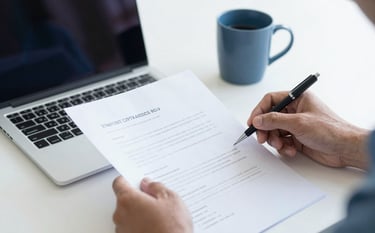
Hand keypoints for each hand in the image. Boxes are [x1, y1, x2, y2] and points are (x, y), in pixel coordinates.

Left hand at [112, 176, 192, 232]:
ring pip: (128, 215)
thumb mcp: (170, 198)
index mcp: (128, 200)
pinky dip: (140, 225)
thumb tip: (149, 184)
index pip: (119, 183)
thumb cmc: (171, 228)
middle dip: (138, 198)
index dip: (128, 180)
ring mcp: (122, 230)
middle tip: (155, 200)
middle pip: (124, 200)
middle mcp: (120, 215)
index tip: (136, 181)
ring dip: (139, 213)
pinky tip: (155, 226)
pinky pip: (131, 227)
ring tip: (158, 217)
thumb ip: (156, 187)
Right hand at [248, 91, 369, 169]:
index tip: (252, 122)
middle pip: (270, 118)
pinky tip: (291, 151)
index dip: (259, 111)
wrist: (345, 149)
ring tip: (281, 146)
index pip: (271, 100)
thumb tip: (257, 120)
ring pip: (274, 131)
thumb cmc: (330, 130)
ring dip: (275, 140)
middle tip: (262, 139)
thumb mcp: (298, 123)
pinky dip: (283, 147)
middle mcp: (295, 110)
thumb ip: (274, 120)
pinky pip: (282, 141)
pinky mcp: (297, 138)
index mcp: (298, 98)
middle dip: (266, 129)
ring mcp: (296, 125)